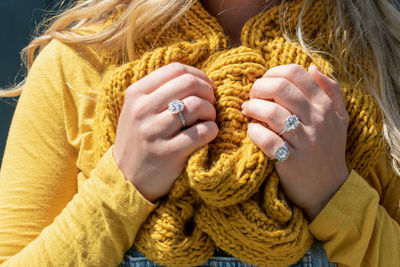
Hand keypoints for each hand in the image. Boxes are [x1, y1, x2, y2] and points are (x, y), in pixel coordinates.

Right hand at [113, 63, 217, 202]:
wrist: (126, 179)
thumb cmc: (138, 140)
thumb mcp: (137, 110)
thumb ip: (159, 92)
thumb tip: (195, 78)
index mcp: (136, 94)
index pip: (176, 69)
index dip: (199, 75)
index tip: (206, 87)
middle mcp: (142, 110)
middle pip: (189, 83)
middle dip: (208, 91)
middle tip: (211, 104)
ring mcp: (153, 132)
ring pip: (196, 106)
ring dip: (211, 111)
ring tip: (209, 120)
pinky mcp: (167, 153)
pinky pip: (201, 132)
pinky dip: (212, 130)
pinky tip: (208, 134)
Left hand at [242, 64, 349, 219]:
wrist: (329, 189)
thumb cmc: (328, 149)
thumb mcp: (339, 118)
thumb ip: (331, 90)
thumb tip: (313, 68)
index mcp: (326, 105)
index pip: (296, 73)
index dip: (273, 73)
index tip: (264, 83)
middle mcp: (318, 120)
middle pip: (281, 88)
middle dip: (258, 88)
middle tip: (251, 96)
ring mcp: (305, 141)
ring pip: (272, 113)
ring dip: (252, 108)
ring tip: (247, 110)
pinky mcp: (292, 160)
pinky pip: (267, 140)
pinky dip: (254, 132)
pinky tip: (252, 131)